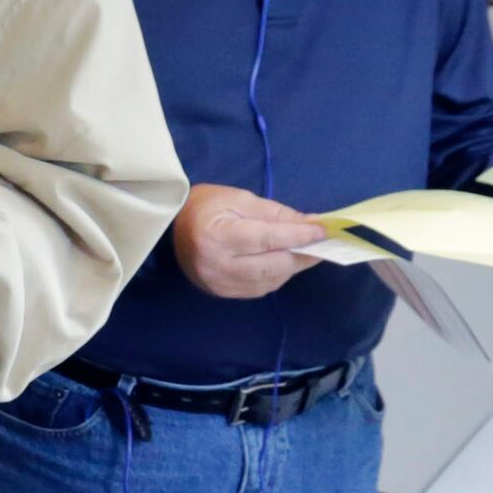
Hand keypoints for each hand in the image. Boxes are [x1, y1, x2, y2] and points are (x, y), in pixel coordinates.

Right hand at [166, 183, 328, 299]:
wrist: (170, 227)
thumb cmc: (205, 205)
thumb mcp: (239, 199)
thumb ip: (275, 213)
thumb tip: (310, 224)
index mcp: (218, 235)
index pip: (268, 239)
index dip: (299, 236)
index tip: (323, 231)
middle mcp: (217, 265)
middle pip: (272, 265)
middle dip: (301, 255)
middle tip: (321, 245)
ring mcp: (218, 283)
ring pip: (270, 280)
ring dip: (291, 266)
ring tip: (304, 252)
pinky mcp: (222, 293)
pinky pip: (260, 288)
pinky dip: (277, 276)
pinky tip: (282, 263)